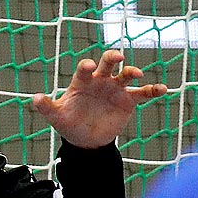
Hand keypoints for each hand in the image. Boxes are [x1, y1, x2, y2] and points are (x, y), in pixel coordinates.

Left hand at [31, 49, 167, 148]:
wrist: (86, 139)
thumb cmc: (69, 123)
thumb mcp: (57, 116)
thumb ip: (46, 107)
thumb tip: (34, 99)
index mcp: (83, 81)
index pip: (85, 68)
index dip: (88, 65)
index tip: (90, 66)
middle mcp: (101, 80)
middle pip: (107, 63)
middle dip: (112, 57)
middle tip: (117, 57)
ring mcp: (116, 89)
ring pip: (125, 75)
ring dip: (132, 72)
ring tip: (137, 75)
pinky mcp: (128, 101)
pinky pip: (143, 93)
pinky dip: (153, 90)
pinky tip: (164, 90)